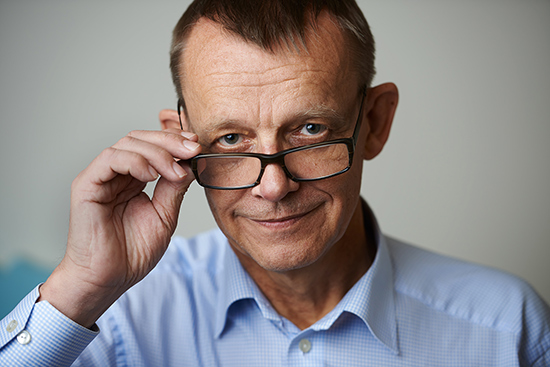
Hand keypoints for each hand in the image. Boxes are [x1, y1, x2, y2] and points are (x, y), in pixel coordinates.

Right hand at [39, 128, 200, 327]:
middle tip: (192, 150)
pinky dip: (135, 161)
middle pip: (140, 139)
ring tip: (175, 171)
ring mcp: (100, 177)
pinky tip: (151, 176)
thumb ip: (173, 189)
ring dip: (157, 152)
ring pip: (127, 144)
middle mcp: (116, 174)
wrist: (108, 280)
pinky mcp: (86, 185)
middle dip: (170, 141)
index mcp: (133, 180)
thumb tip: (189, 164)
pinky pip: (110, 159)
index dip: (175, 141)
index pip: (152, 147)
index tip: (197, 146)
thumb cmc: (131, 254)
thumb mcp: (164, 216)